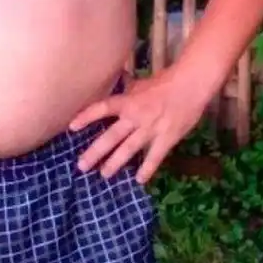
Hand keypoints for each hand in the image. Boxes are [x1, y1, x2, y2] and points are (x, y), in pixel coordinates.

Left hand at [69, 67, 207, 183]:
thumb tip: (116, 83)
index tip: (71, 127)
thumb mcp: (141, 83)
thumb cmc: (166, 82)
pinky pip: (155, 157)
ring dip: (115, 163)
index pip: (102, 108)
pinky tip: (139, 180)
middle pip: (111, 136)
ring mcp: (151, 129)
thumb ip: (127, 89)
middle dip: (95, 152)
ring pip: (129, 149)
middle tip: (81, 166)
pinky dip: (147, 169)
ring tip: (104, 175)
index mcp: (128, 101)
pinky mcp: (167, 138)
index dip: (86, 117)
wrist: (191, 84)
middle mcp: (136, 116)